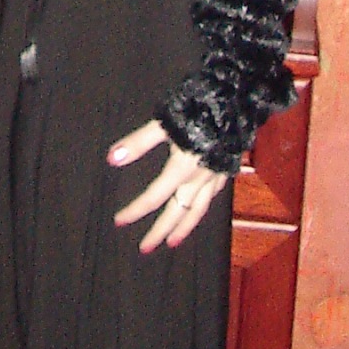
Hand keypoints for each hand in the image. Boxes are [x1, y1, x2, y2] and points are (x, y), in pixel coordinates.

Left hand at [108, 119, 227, 252]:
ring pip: (198, 211)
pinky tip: (194, 211)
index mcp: (182, 167)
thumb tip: (112, 159)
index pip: (154, 197)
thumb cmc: (196, 108)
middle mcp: (200, 178)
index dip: (136, 210)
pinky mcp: (226, 171)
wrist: (237, 101)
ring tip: (171, 243)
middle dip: (160, 231)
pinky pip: (211, 199)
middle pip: (177, 212)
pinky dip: (200, 210)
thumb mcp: (164, 123)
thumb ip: (139, 143)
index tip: (119, 221)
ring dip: (183, 228)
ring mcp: (216, 177)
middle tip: (144, 248)